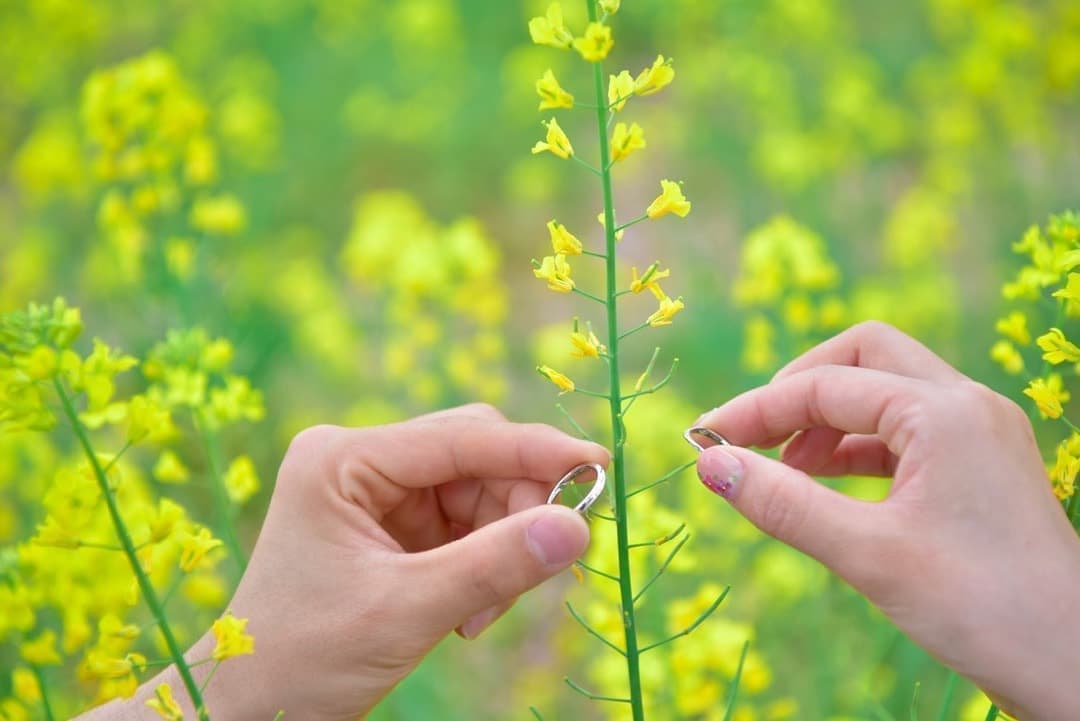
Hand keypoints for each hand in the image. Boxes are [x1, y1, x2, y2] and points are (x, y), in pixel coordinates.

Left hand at [85, 404, 607, 720]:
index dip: (535, 450)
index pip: (459, 438)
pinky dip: (483, 562)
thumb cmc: (305, 659)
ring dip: (501, 545)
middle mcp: (359, 462)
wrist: (252, 709)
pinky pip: (464, 525)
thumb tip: (577, 530)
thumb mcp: (405, 612)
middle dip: (517, 508)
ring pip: (478, 493)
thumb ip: (494, 566)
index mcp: (342, 460)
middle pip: (474, 459)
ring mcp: (375, 493)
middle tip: (552, 559)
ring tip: (482, 612)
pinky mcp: (392, 526)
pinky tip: (469, 611)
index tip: (600, 466)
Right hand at [693, 322, 1079, 720]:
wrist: (1077, 666)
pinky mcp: (983, 463)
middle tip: (754, 436)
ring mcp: (981, 431)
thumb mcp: (868, 555)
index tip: (704, 440)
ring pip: (887, 390)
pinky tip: (829, 482)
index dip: (756, 410)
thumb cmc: (980, 609)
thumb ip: (783, 503)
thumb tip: (709, 464)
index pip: (827, 386)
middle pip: (863, 356)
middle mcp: (967, 404)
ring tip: (785, 468)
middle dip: (800, 389)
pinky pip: (907, 430)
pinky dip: (860, 445)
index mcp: (943, 413)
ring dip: (829, 418)